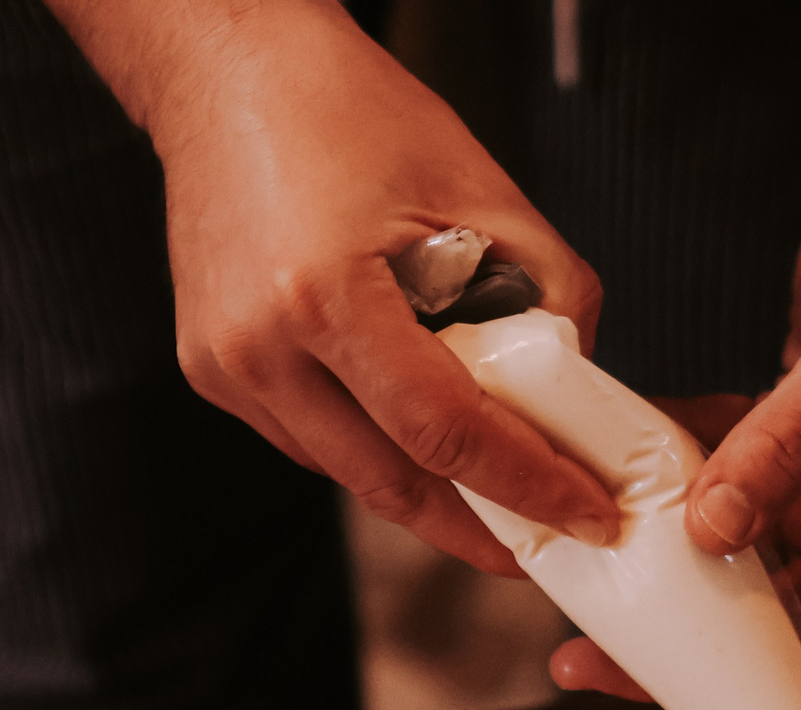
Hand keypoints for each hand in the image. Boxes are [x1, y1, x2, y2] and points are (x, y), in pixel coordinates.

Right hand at [58, 0, 619, 573]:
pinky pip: (313, 440)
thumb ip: (548, 285)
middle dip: (481, 527)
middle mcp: (259, 347)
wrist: (228, 74)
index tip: (587, 516)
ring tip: (501, 497)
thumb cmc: (344, 110)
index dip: (526, 487)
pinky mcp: (214, 372)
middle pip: (392, 482)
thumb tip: (587, 378)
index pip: (444, 431)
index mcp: (321, 295)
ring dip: (429, 492)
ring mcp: (226, 368)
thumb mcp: (476, 186)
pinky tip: (423, 441)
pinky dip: (376, 449)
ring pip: (349, 472)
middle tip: (552, 544)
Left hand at [555, 116, 800, 709]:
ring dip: (666, 582)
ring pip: (736, 563)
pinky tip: (607, 484)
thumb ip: (790, 444)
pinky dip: (668, 488)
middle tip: (597, 673)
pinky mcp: (787, 432)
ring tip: (580, 605)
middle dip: (696, 664)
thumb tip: (713, 534)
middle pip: (780, 629)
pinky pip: (720, 482)